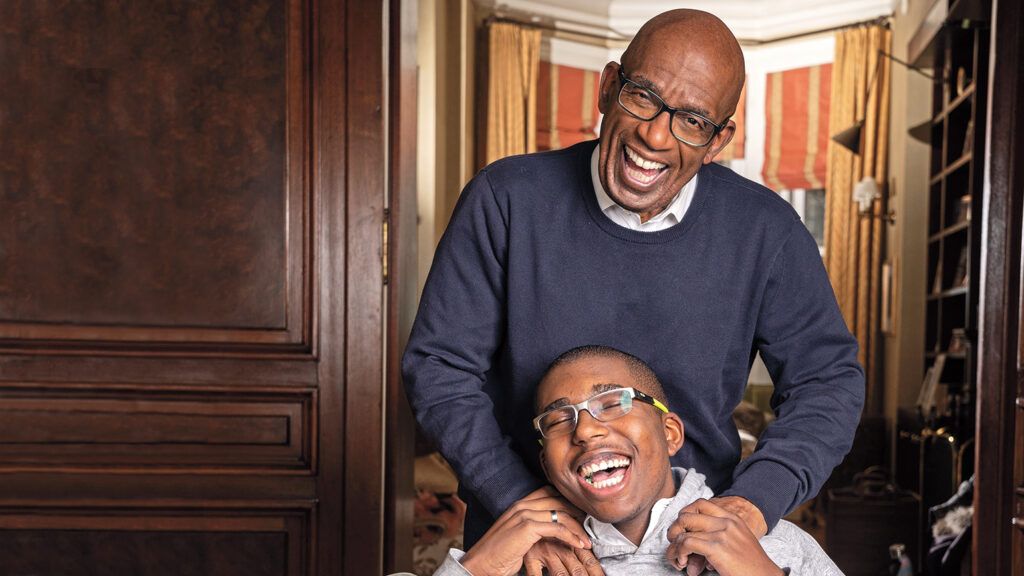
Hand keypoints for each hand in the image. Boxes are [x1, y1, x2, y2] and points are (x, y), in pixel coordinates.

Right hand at [460, 488, 592, 575]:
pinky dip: (571, 536)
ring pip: (560, 514)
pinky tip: (579, 544)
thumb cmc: (498, 555)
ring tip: (587, 540)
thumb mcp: (517, 536)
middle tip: (589, 526)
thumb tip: (551, 530)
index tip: (580, 514)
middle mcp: (521, 505)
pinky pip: (557, 528)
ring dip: (578, 528)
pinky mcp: (527, 527)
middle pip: (557, 501)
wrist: (482, 564)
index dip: (566, 501)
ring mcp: (524, 514)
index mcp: (518, 504)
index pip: (548, 492)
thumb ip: (531, 528)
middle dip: (576, 513)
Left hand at [666, 499, 782, 575]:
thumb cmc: (750, 566)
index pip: (700, 504)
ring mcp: (721, 534)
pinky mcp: (717, 547)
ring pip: (683, 531)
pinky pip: (686, 543)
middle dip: (674, 530)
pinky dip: (678, 553)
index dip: (685, 515)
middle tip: (675, 544)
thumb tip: (691, 541)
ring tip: (678, 559)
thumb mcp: (737, 541)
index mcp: (732, 518)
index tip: (682, 530)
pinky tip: (684, 562)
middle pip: (686, 515)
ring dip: (674, 547)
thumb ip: (717, 534)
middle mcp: (726, 522)